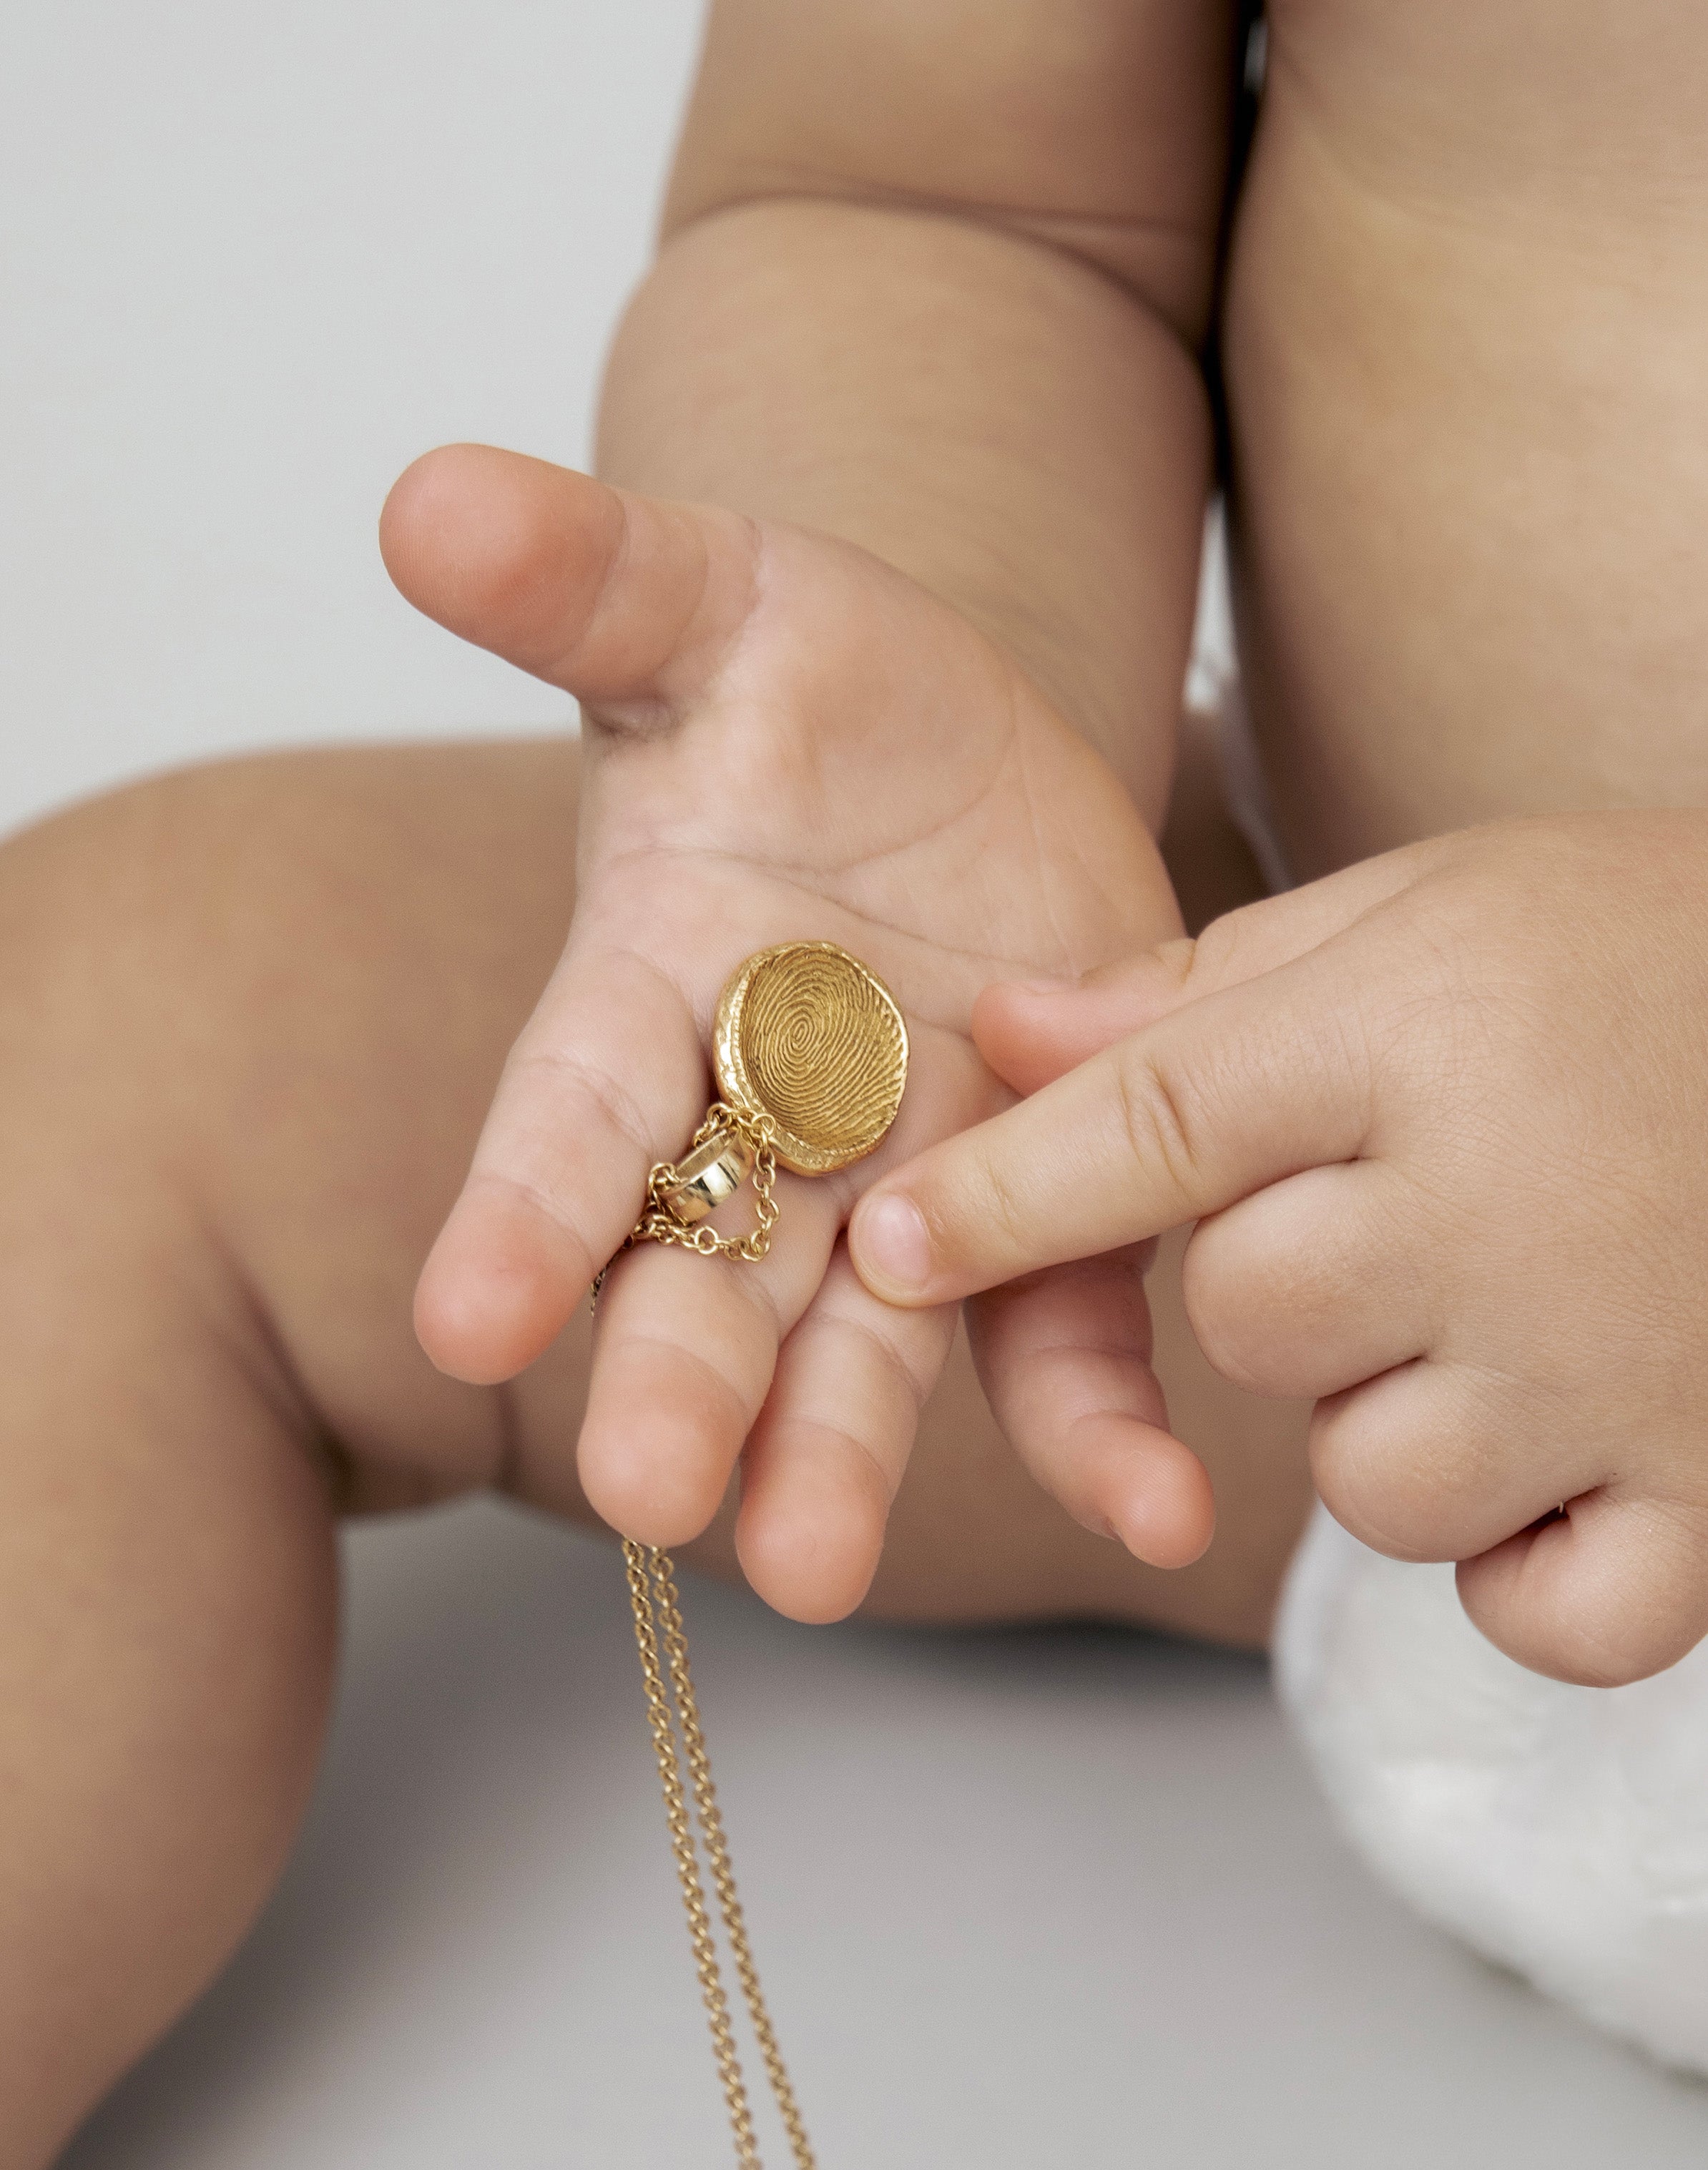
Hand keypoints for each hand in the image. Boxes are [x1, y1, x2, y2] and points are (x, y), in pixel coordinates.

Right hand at [378, 445, 1202, 1618]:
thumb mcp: (712, 600)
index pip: (571, 1110)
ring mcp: (905, 1175)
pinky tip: (1156, 1505)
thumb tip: (426, 497)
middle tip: (657, 1501)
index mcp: (657, 987)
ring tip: (817, 1572)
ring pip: (861, 1340)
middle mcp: (758, 1118)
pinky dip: (1101, 1420)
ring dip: (841, 1454)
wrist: (958, 754)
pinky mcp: (1050, 1198)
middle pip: (701, 1265)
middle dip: (676, 1375)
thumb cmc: (807, 683)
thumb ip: (587, 578)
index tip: (466, 1317)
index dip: (522, 1207)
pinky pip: (1065, 1331)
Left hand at [849, 811, 1707, 1683]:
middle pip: (1250, 1321)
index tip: (879, 1249)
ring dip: (1396, 1423)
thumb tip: (1004, 1036)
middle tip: (1398, 1212)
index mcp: (1422, 1034)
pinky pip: (1538, 1610)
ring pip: (1368, 1482)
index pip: (1150, 1131)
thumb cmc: (1647, 952)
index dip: (997, 1199)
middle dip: (1278, 1285)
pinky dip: (1524, 1566)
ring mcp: (1619, 1370)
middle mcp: (1507, 1210)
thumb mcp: (1432, 911)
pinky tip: (1568, 1457)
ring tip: (1507, 1319)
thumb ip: (1207, 989)